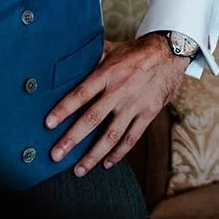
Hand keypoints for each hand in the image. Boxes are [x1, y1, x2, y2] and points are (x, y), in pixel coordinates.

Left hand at [46, 34, 187, 175]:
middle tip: (56, 155)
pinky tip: (107, 163)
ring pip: (112, 135)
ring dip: (94, 155)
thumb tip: (67, 60)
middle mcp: (120, 91)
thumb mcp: (113, 49)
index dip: (64, 109)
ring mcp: (134, 105)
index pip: (81, 94)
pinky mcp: (148, 113)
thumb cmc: (136, 52)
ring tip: (79, 170)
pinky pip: (132, 137)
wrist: (170, 53)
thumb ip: (91, 57)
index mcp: (108, 74)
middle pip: (92, 119)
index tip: (48, 124)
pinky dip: (119, 152)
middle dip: (72, 139)